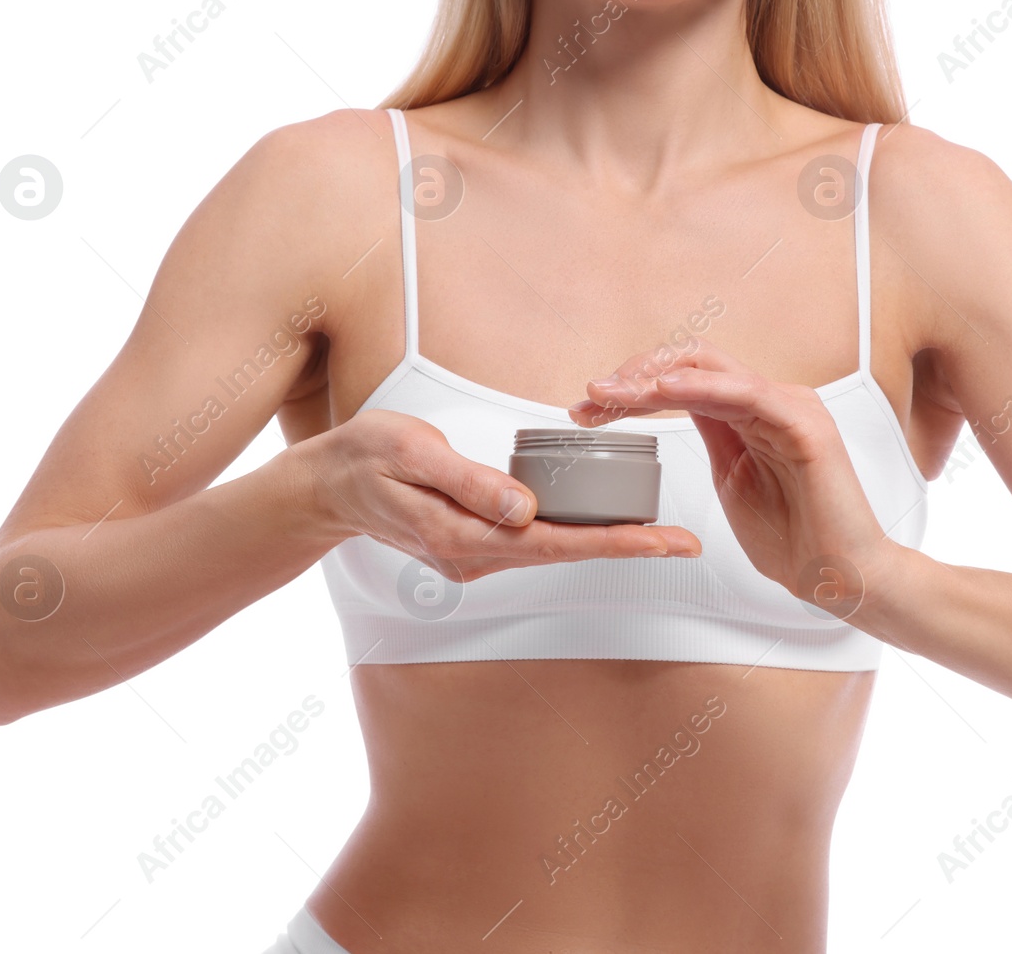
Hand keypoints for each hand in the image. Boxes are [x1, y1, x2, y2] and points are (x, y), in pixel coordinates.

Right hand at [299, 409, 701, 580]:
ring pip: (551, 549)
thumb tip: (526, 508)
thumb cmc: (365, 459)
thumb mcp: (412, 454)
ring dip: (603, 542)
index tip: (665, 541)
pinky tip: (602, 522)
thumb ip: (470, 482)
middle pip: (565, 552)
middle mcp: (474, 557)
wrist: (326, 485)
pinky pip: (532, 542)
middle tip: (686, 541)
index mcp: (462, 537)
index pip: (555, 544)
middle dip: (627, 547)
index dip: (616, 543)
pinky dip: (571, 534)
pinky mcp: (473, 544)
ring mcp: (473, 556)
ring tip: (659, 532)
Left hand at [568, 338, 889, 615]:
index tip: (589, 408)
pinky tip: (666, 391)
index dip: (635, 386)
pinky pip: (747, 394)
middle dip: (636, 374)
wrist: (838, 577)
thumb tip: (671, 411)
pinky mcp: (805, 426)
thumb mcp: (732, 479)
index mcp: (753, 412)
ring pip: (713, 371)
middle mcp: (772, 400)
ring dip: (656, 378)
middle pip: (693, 363)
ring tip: (614, 393)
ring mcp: (791, 407)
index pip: (686, 378)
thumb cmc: (793, 538)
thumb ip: (713, 439)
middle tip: (592, 396)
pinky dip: (702, 388)